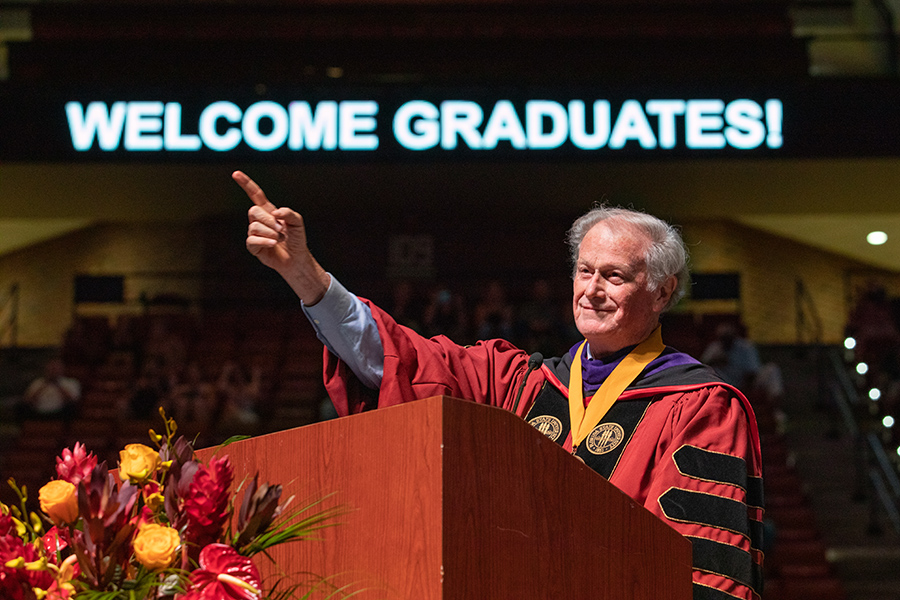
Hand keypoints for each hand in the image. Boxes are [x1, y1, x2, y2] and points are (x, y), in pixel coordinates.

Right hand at [234, 171, 329, 304]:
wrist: (296, 258)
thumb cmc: (296, 239)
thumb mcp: (297, 222)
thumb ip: (289, 213)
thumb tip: (275, 212)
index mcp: (269, 211)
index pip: (255, 195)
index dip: (246, 184)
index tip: (235, 173)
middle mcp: (259, 220)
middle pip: (253, 211)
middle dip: (269, 220)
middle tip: (281, 229)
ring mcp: (255, 233)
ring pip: (254, 226)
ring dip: (270, 233)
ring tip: (280, 239)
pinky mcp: (253, 246)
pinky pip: (252, 240)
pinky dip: (264, 241)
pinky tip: (273, 244)